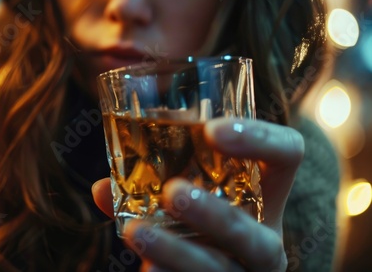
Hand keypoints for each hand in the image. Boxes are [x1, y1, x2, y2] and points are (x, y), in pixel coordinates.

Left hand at [92, 118, 304, 271]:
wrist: (205, 266)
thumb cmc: (196, 220)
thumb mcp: (183, 196)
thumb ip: (148, 188)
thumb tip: (100, 188)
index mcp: (262, 195)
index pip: (287, 154)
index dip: (260, 139)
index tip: (212, 129)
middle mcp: (263, 238)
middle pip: (254, 232)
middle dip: (214, 214)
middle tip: (172, 192)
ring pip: (222, 270)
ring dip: (178, 251)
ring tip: (135, 232)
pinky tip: (146, 269)